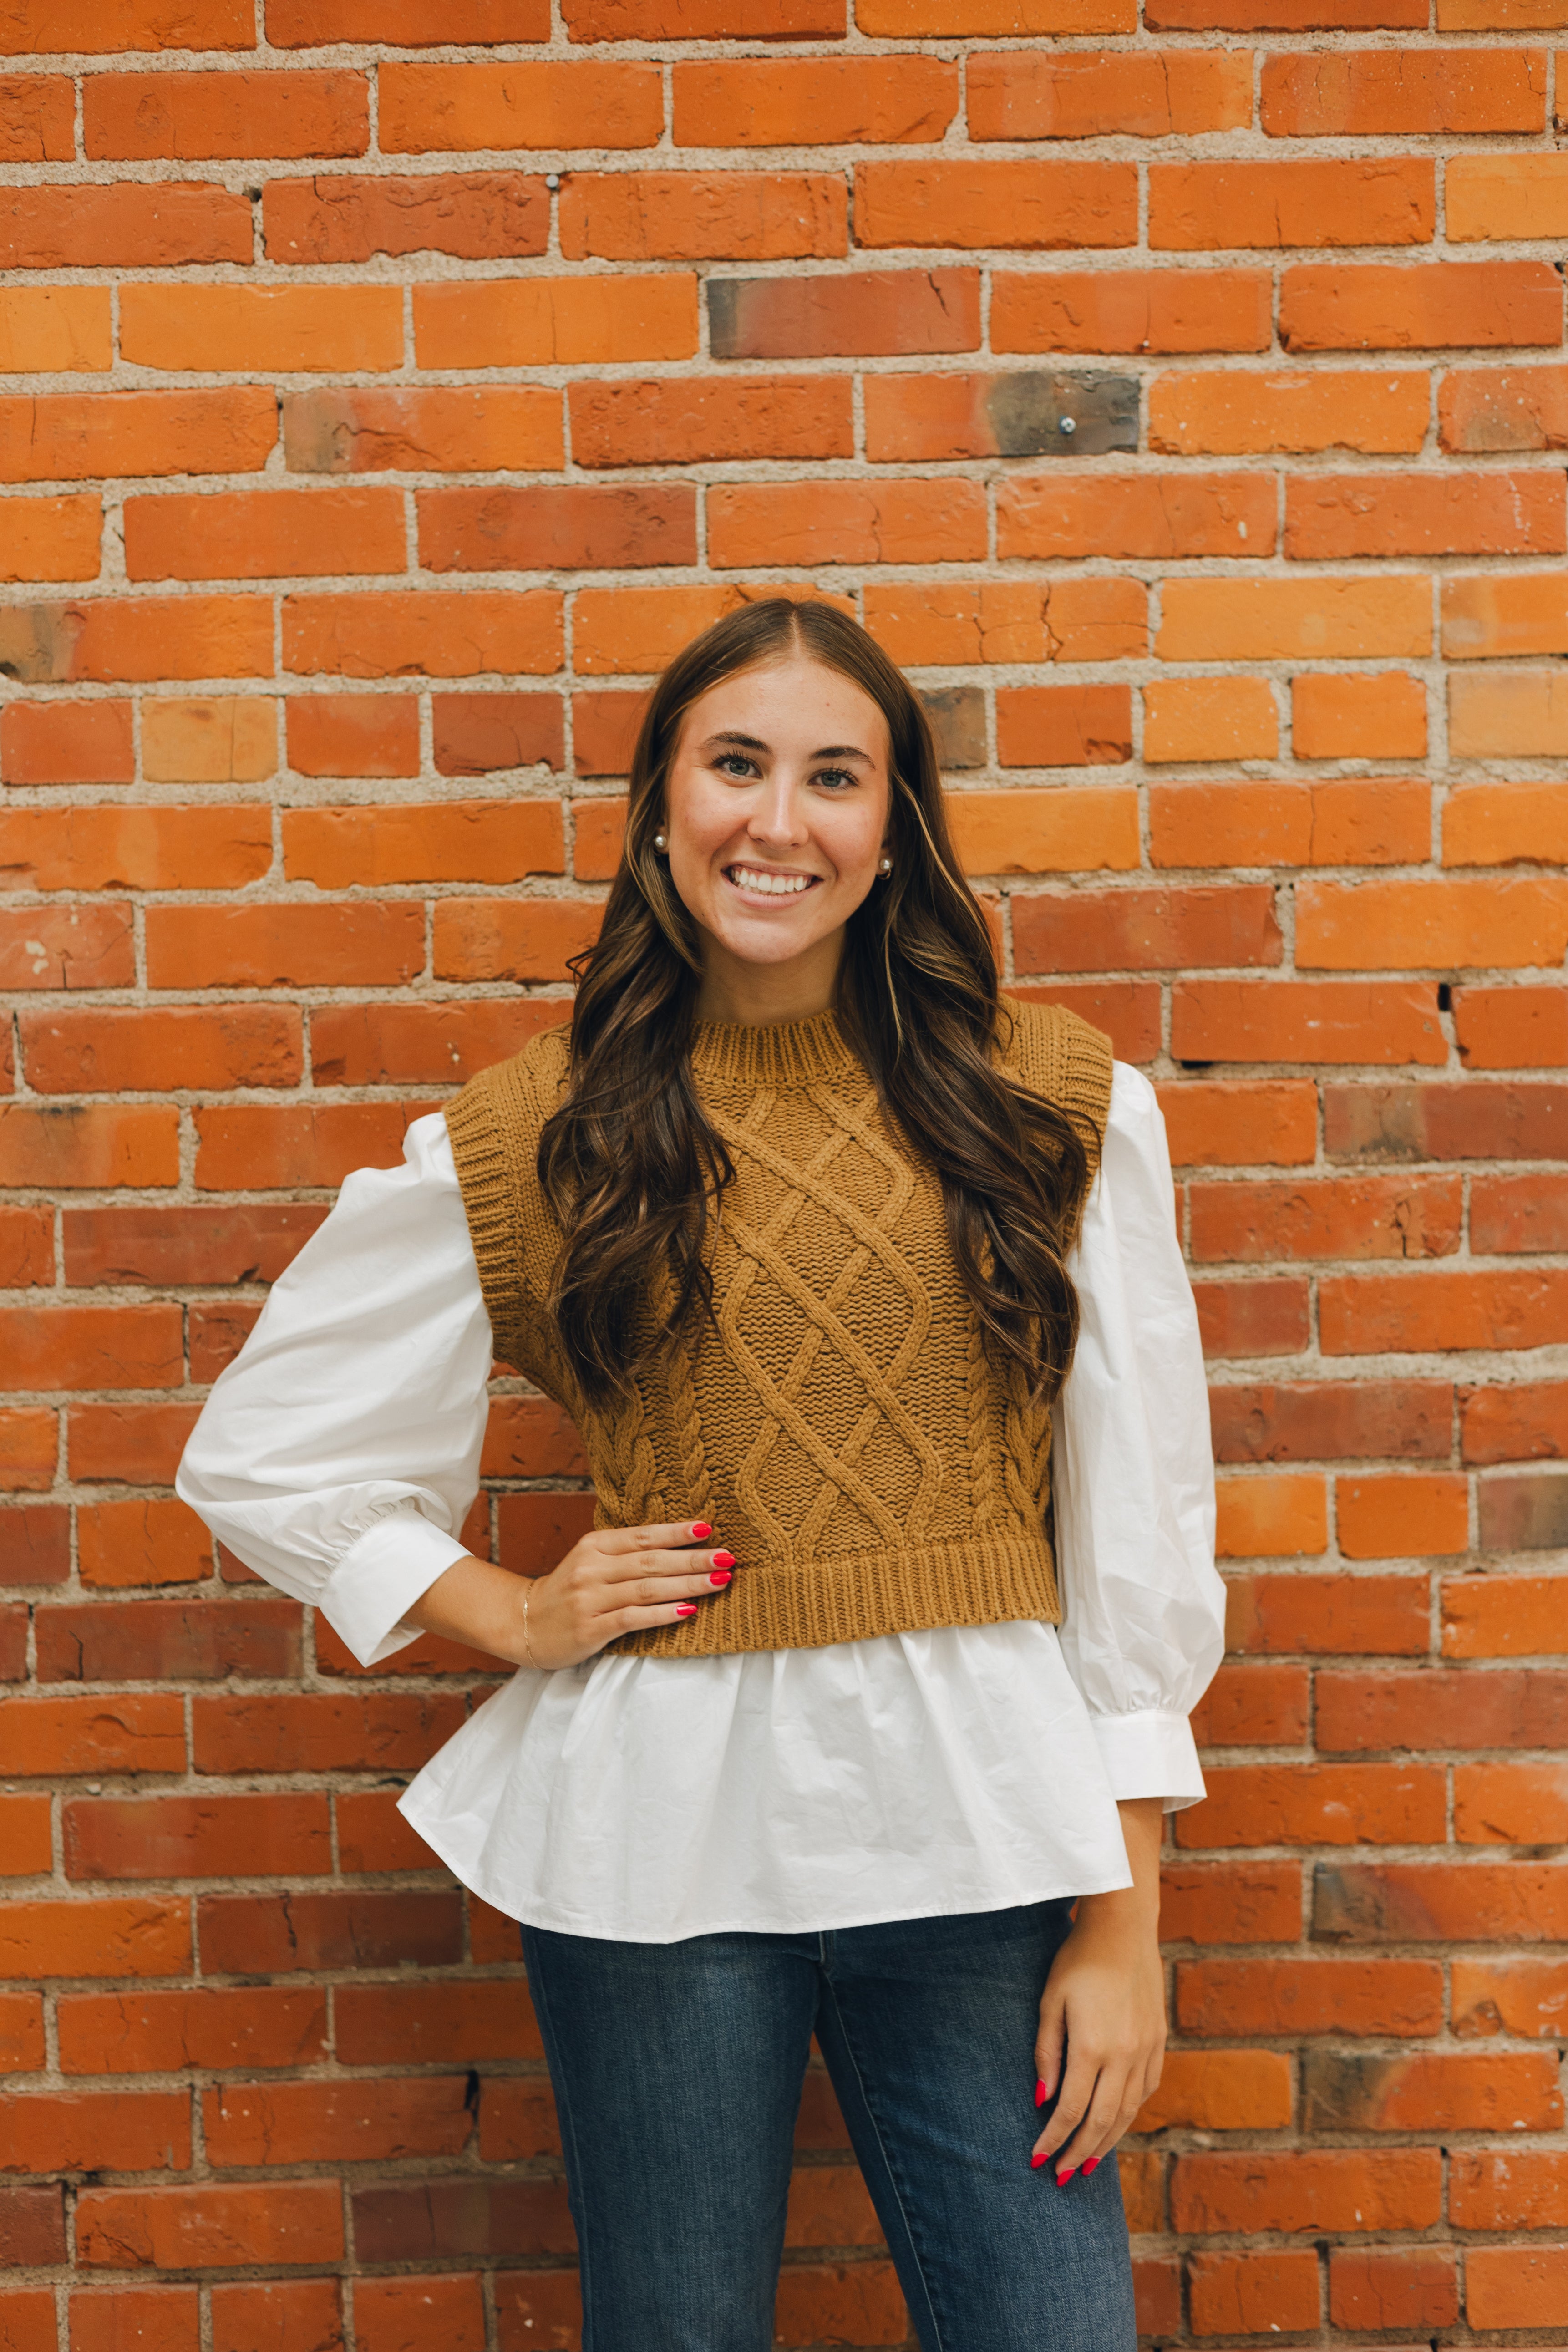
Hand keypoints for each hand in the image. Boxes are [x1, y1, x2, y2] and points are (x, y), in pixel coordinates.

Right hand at [524, 1519, 734, 1666]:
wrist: (524, 1623)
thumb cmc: (569, 1591)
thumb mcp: (591, 1561)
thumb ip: (625, 1553)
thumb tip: (678, 1545)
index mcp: (594, 1545)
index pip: (642, 1536)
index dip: (676, 1532)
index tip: (708, 1528)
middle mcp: (592, 1568)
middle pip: (651, 1561)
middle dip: (693, 1559)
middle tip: (728, 1557)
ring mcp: (590, 1599)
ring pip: (647, 1588)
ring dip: (687, 1585)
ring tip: (719, 1581)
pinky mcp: (590, 1628)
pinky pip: (634, 1618)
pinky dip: (663, 1614)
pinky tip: (689, 1610)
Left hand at [1030, 1797, 1166, 2183]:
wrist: (1124, 1926)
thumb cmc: (1078, 1958)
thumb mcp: (1050, 2001)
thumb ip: (1047, 2052)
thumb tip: (1043, 2097)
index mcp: (1093, 2047)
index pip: (1071, 2110)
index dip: (1054, 2139)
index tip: (1038, 2160)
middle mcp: (1125, 2055)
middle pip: (1102, 2121)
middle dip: (1080, 2153)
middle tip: (1062, 2176)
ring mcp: (1146, 2050)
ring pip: (1128, 2111)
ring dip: (1107, 2141)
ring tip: (1088, 2163)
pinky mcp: (1158, 2041)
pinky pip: (1146, 2090)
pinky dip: (1130, 2114)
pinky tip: (1117, 2124)